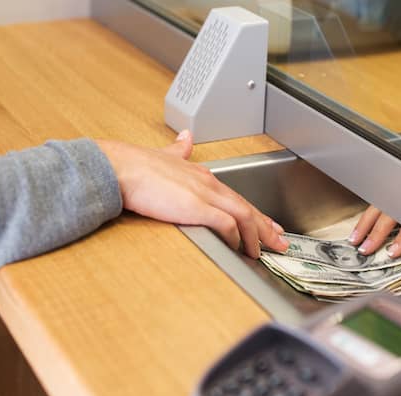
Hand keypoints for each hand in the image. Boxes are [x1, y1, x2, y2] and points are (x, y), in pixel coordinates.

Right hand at [97, 131, 288, 258]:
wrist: (121, 168)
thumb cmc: (136, 166)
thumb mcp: (164, 154)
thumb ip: (179, 150)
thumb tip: (186, 138)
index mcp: (203, 175)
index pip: (237, 197)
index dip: (255, 213)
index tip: (268, 225)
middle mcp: (209, 184)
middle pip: (247, 207)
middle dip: (266, 227)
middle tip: (280, 243)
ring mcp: (204, 195)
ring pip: (243, 215)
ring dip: (255, 236)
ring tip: (260, 252)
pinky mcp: (196, 207)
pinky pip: (226, 223)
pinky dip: (235, 236)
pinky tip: (238, 247)